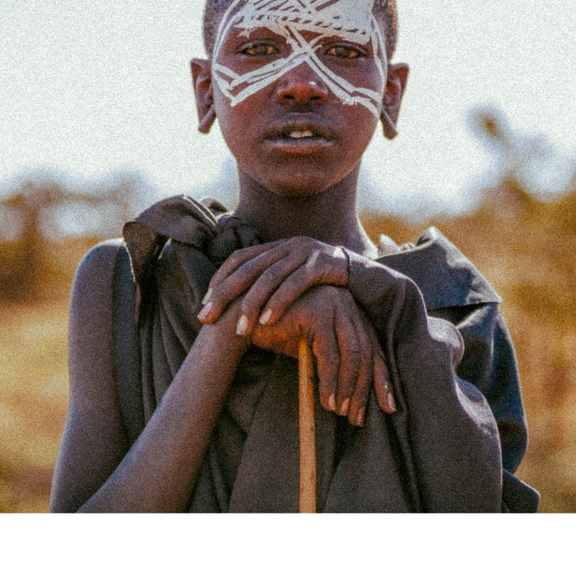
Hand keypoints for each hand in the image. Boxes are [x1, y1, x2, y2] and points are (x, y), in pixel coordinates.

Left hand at [197, 236, 355, 335]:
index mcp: (278, 247)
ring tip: (239, 329)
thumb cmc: (328, 288)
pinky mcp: (324, 263)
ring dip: (251, 304)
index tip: (203, 304)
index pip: (239, 259)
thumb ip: (274, 287)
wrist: (372, 279)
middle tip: (206, 318)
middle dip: (224, 294)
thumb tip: (242, 307)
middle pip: (248, 268)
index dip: (219, 280)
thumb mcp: (297, 283)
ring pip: (270, 277)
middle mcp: (288, 245)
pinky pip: (296, 283)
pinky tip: (267, 320)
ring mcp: (306, 251)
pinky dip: (280, 302)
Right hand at [247, 286, 395, 425]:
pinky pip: (330, 354)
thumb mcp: (310, 348)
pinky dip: (331, 381)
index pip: (372, 346)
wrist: (241, 317)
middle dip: (364, 390)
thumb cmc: (275, 333)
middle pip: (366, 351)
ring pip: (352, 354)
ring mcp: (333, 303)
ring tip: (339, 412)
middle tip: (357, 418)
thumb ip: (334, 360)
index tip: (388, 406)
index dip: (381, 378)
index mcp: (348, 309)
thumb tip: (356, 395)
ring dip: (347, 388)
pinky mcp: (317, 311)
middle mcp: (346, 302)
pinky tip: (326, 401)